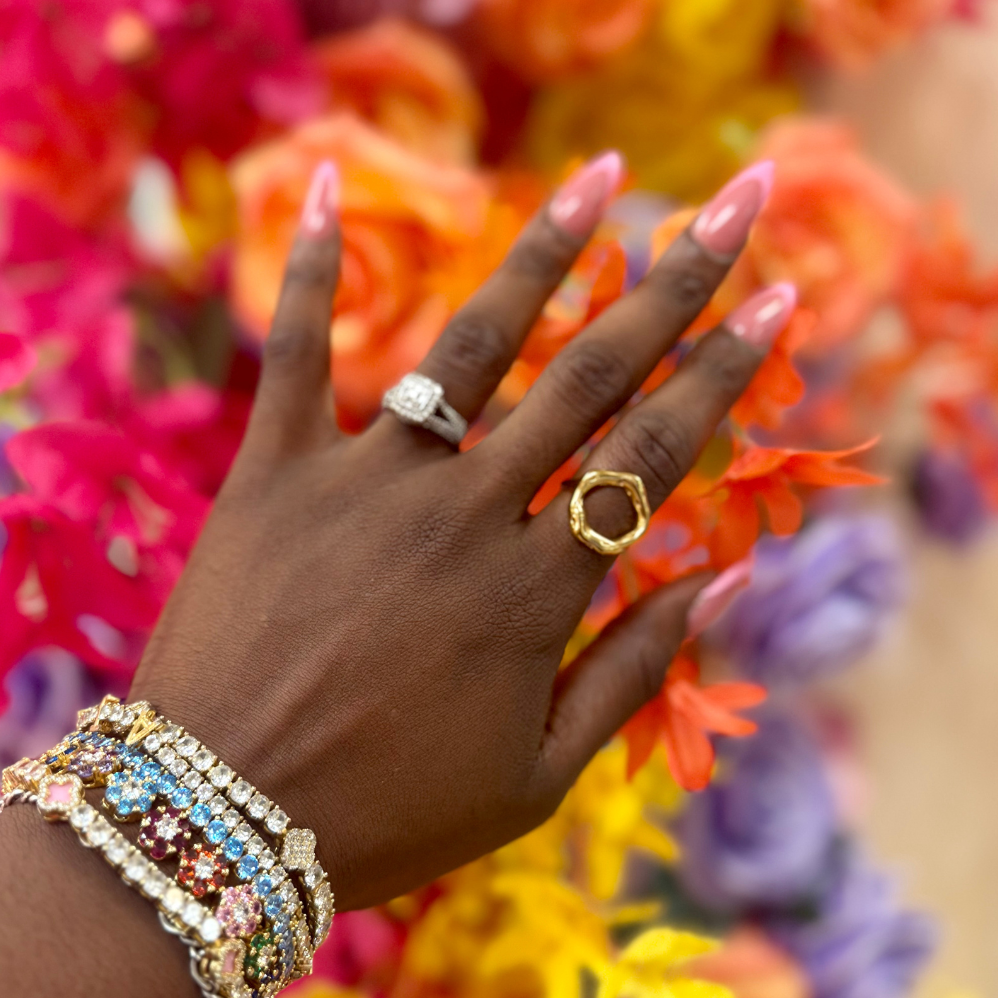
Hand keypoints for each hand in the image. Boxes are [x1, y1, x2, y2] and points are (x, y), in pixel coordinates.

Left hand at [133, 155, 789, 909]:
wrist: (217, 822)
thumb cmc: (389, 816)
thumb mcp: (536, 780)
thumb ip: (633, 672)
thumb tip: (724, 575)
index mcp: (534, 593)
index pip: (654, 456)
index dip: (724, 371)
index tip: (780, 296)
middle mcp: (463, 516)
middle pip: (588, 378)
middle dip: (674, 284)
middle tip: (735, 201)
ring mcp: (365, 484)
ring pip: (470, 347)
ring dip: (543, 254)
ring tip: (602, 175)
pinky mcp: (272, 474)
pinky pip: (297, 351)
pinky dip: (317, 268)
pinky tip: (342, 180)